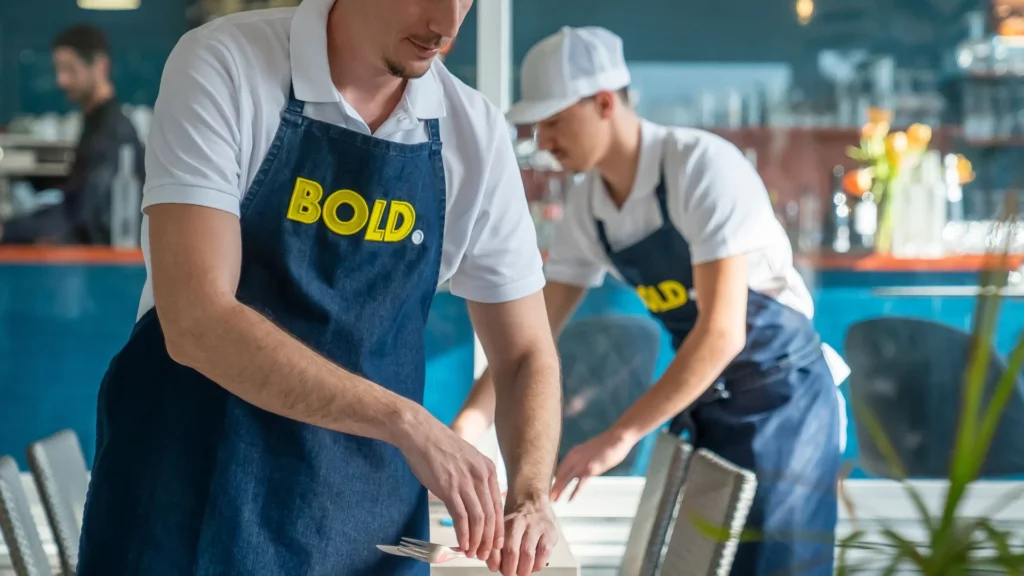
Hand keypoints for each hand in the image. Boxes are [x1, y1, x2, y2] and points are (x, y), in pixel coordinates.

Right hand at [399, 415, 503, 560]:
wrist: (420, 433)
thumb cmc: (439, 447)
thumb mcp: (466, 460)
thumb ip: (475, 479)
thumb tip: (477, 503)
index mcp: (488, 470)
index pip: (498, 507)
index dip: (497, 530)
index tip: (495, 544)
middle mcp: (481, 476)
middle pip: (491, 516)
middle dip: (490, 540)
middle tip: (485, 555)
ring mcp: (466, 482)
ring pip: (479, 520)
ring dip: (477, 541)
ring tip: (473, 553)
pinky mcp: (449, 488)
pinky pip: (462, 517)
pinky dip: (464, 534)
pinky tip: (463, 543)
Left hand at [487, 495, 558, 575]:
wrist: (532, 498)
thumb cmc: (515, 517)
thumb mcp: (502, 525)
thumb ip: (496, 544)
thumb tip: (493, 565)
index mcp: (504, 521)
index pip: (496, 545)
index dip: (494, 560)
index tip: (494, 567)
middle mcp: (520, 522)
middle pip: (512, 550)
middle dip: (509, 568)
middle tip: (508, 573)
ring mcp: (536, 527)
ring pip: (528, 554)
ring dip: (523, 569)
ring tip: (521, 572)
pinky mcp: (550, 532)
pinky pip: (544, 553)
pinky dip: (538, 565)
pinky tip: (534, 566)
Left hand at [551, 430, 636, 500]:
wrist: (616, 438)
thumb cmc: (605, 444)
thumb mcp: (589, 450)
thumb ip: (582, 457)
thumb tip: (579, 464)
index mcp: (573, 453)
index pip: (560, 468)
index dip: (554, 478)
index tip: (550, 487)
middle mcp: (574, 458)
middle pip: (560, 474)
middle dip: (553, 486)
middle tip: (546, 497)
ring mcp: (582, 464)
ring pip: (566, 479)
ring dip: (559, 490)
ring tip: (553, 500)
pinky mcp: (590, 469)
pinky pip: (580, 484)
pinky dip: (574, 493)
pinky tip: (569, 500)